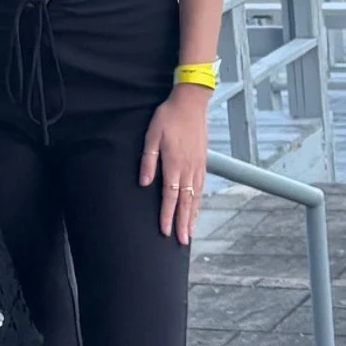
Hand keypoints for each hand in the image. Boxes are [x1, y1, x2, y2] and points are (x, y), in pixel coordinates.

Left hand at [140, 84, 211, 244]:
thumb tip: (143, 183)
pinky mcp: (202, 162)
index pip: (170, 196)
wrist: (191, 102)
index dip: (167, 215)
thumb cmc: (169, 117)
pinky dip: (198, 203)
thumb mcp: (152, 135)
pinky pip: (201, 188)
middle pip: (185, 202)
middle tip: (182, 242)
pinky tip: (196, 210)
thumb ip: (148, 160)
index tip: (164, 231)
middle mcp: (189, 168)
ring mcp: (198, 166)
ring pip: (195, 197)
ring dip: (192, 216)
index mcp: (175, 163)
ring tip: (190, 232)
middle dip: (183, 223)